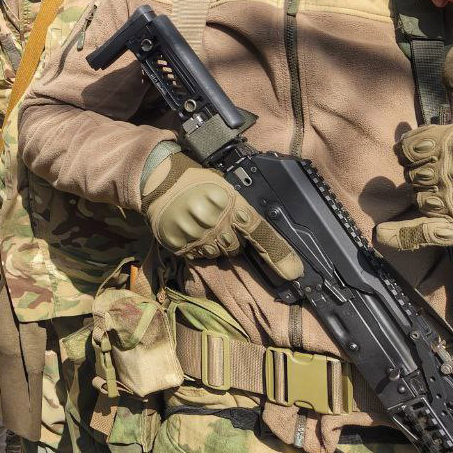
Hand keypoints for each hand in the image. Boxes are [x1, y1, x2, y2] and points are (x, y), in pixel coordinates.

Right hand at [143, 151, 303, 280]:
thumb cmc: (196, 180)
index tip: (294, 272)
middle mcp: (215, 222)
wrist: (158, 180)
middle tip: (220, 222)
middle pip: (237, 248)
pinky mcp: (180, 246)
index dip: (279, 255)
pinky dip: (197, 247)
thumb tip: (265, 237)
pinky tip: (191, 231)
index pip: (260, 233)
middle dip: (233, 238)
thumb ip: (243, 210)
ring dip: (215, 244)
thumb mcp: (225, 187)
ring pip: (218, 254)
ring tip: (203, 225)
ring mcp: (196, 236)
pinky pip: (198, 256)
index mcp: (230, 203)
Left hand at [378, 45, 452, 250]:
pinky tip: (381, 235)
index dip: (413, 151)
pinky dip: (401, 235)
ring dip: (427, 196)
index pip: (409, 149)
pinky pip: (425, 232)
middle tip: (447, 171)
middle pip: (413, 175)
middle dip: (423, 173)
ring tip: (452, 189)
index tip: (427, 150)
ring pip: (420, 199)